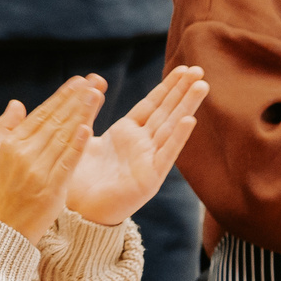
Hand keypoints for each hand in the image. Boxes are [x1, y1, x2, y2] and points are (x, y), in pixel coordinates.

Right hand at [0, 77, 100, 242]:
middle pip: (55, 121)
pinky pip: (66, 162)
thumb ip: (6, 128)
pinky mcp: (50, 188)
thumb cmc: (3, 192)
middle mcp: (24, 154)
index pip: (41, 114)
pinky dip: (77, 144)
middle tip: (93, 81)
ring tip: (96, 95)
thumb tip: (17, 103)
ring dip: (81, 114)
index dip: (61, 97)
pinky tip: (88, 128)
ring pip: (63, 137)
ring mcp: (37, 170)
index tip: (78, 81)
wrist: (5, 230)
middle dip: (76, 99)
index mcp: (12, 144)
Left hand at [66, 67, 207, 226]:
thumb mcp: (82, 137)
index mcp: (127, 133)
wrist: (77, 211)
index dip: (167, 86)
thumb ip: (88, 112)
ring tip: (202, 86)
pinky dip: (177, 138)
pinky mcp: (149, 179)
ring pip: (170, 128)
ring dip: (186, 107)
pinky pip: (165, 155)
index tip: (183, 68)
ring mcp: (148, 161)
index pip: (152, 104)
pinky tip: (190, 120)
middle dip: (183, 91)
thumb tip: (92, 83)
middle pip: (166, 111)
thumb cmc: (79, 178)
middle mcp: (142, 145)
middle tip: (199, 69)